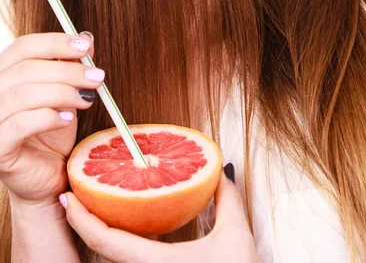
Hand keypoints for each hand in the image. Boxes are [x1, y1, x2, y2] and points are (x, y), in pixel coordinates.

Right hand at [0, 32, 103, 206]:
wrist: (47, 179)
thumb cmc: (52, 134)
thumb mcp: (65, 93)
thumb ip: (70, 65)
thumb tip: (86, 37)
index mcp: (4, 75)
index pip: (23, 47)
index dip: (55, 43)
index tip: (85, 47)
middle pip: (26, 69)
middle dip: (68, 70)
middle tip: (96, 77)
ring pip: (24, 94)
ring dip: (63, 92)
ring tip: (87, 99)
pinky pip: (20, 124)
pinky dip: (48, 117)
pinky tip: (68, 118)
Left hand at [62, 171, 260, 262]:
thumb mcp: (237, 237)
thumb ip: (227, 200)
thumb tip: (221, 171)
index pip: (106, 242)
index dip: (82, 219)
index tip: (68, 196)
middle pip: (103, 252)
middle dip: (86, 223)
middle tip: (76, 195)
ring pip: (114, 260)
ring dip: (103, 235)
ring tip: (96, 206)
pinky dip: (122, 245)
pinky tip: (128, 228)